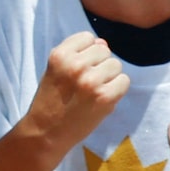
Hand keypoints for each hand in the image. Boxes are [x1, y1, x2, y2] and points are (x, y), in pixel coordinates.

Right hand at [21, 32, 128, 152]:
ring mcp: (91, 81)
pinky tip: (103, 98)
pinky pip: (124, 81)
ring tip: (94, 91)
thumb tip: (103, 43)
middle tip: (85, 82)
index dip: (86, 53)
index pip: (87, 38)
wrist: (46, 133)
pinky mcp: (105, 96)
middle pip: (104, 50)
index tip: (78, 68)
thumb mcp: (55, 70)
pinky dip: (117, 89)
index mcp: (59, 55)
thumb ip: (77, 54)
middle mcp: (75, 65)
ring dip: (109, 77)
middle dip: (98, 64)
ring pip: (116, 65)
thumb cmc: (50, 100)